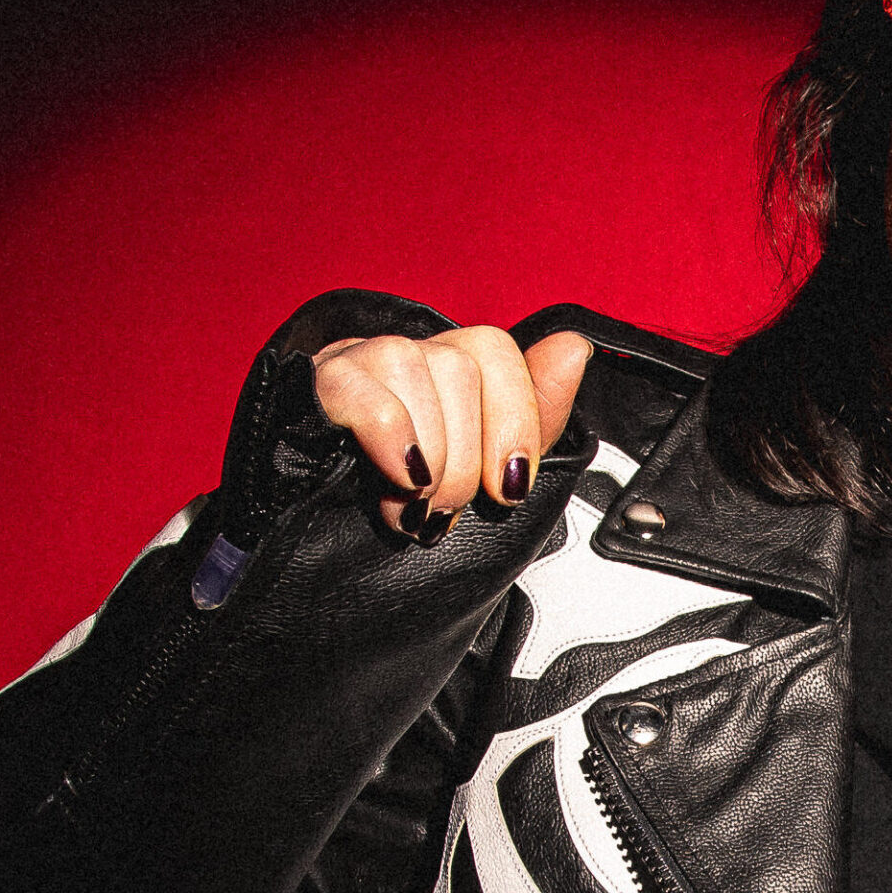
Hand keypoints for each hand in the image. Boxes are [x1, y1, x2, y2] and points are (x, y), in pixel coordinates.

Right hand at [312, 327, 591, 540]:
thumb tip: (575, 348)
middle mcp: (408, 354)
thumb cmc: (413, 501)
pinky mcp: (316, 384)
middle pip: (461, 366)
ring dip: (429, 455)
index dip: (514, 419)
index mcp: (452, 369)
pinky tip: (400, 478)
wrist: (325, 544)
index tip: (511, 486)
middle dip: (466, 458)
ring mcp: (357, 360)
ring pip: (414, 366)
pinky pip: (362, 389)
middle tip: (447, 508)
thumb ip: (538, 414)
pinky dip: (391, 437)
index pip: (497, 351)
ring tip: (414, 504)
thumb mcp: (489, 469)